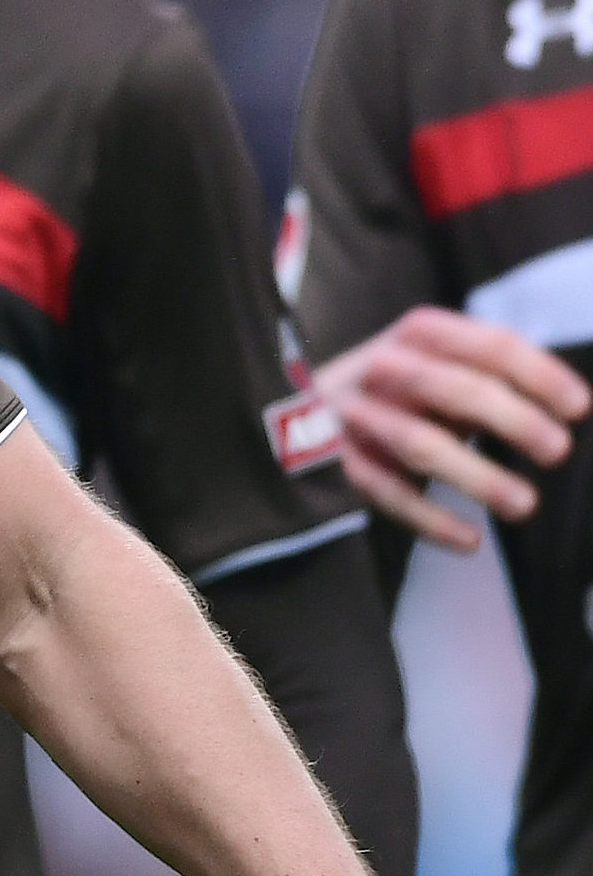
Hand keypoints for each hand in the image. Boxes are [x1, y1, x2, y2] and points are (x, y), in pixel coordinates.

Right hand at [316, 306, 588, 547]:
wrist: (309, 408)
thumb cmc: (403, 389)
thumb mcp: (445, 364)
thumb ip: (495, 378)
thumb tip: (572, 408)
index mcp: (421, 334)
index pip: (489, 346)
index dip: (538, 375)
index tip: (580, 408)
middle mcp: (383, 367)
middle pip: (452, 389)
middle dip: (512, 419)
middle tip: (558, 451)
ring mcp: (355, 414)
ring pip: (418, 443)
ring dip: (476, 476)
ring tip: (525, 505)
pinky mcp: (336, 461)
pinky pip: (386, 492)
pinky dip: (429, 519)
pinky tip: (470, 541)